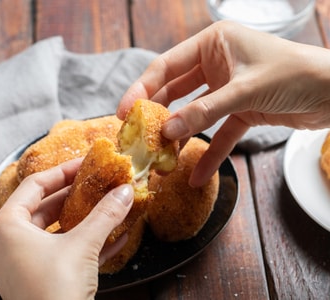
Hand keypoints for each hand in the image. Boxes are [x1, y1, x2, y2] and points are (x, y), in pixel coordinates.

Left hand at [0, 159, 133, 299]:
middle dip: (75, 196)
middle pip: (45, 208)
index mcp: (7, 229)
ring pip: (56, 232)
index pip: (34, 186)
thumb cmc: (54, 292)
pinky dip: (86, 244)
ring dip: (83, 220)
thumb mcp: (83, 245)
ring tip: (106, 207)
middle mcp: (9, 245)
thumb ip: (105, 215)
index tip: (84, 164)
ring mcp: (23, 265)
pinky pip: (64, 254)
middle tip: (97, 184)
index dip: (62, 172)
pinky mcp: (40, 281)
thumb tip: (125, 192)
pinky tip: (115, 239)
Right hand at [117, 21, 329, 186]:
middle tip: (138, 137)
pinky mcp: (240, 111)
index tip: (125, 111)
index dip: (143, 88)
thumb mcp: (244, 90)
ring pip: (194, 114)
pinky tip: (197, 175)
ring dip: (181, 137)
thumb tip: (169, 130)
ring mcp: (226, 90)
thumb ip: (205, 110)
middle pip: (176, 92)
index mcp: (213, 44)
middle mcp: (216, 64)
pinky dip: (210, 153)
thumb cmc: (295, 75)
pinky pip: (219, 134)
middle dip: (158, 115)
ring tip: (163, 159)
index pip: (167, 66)